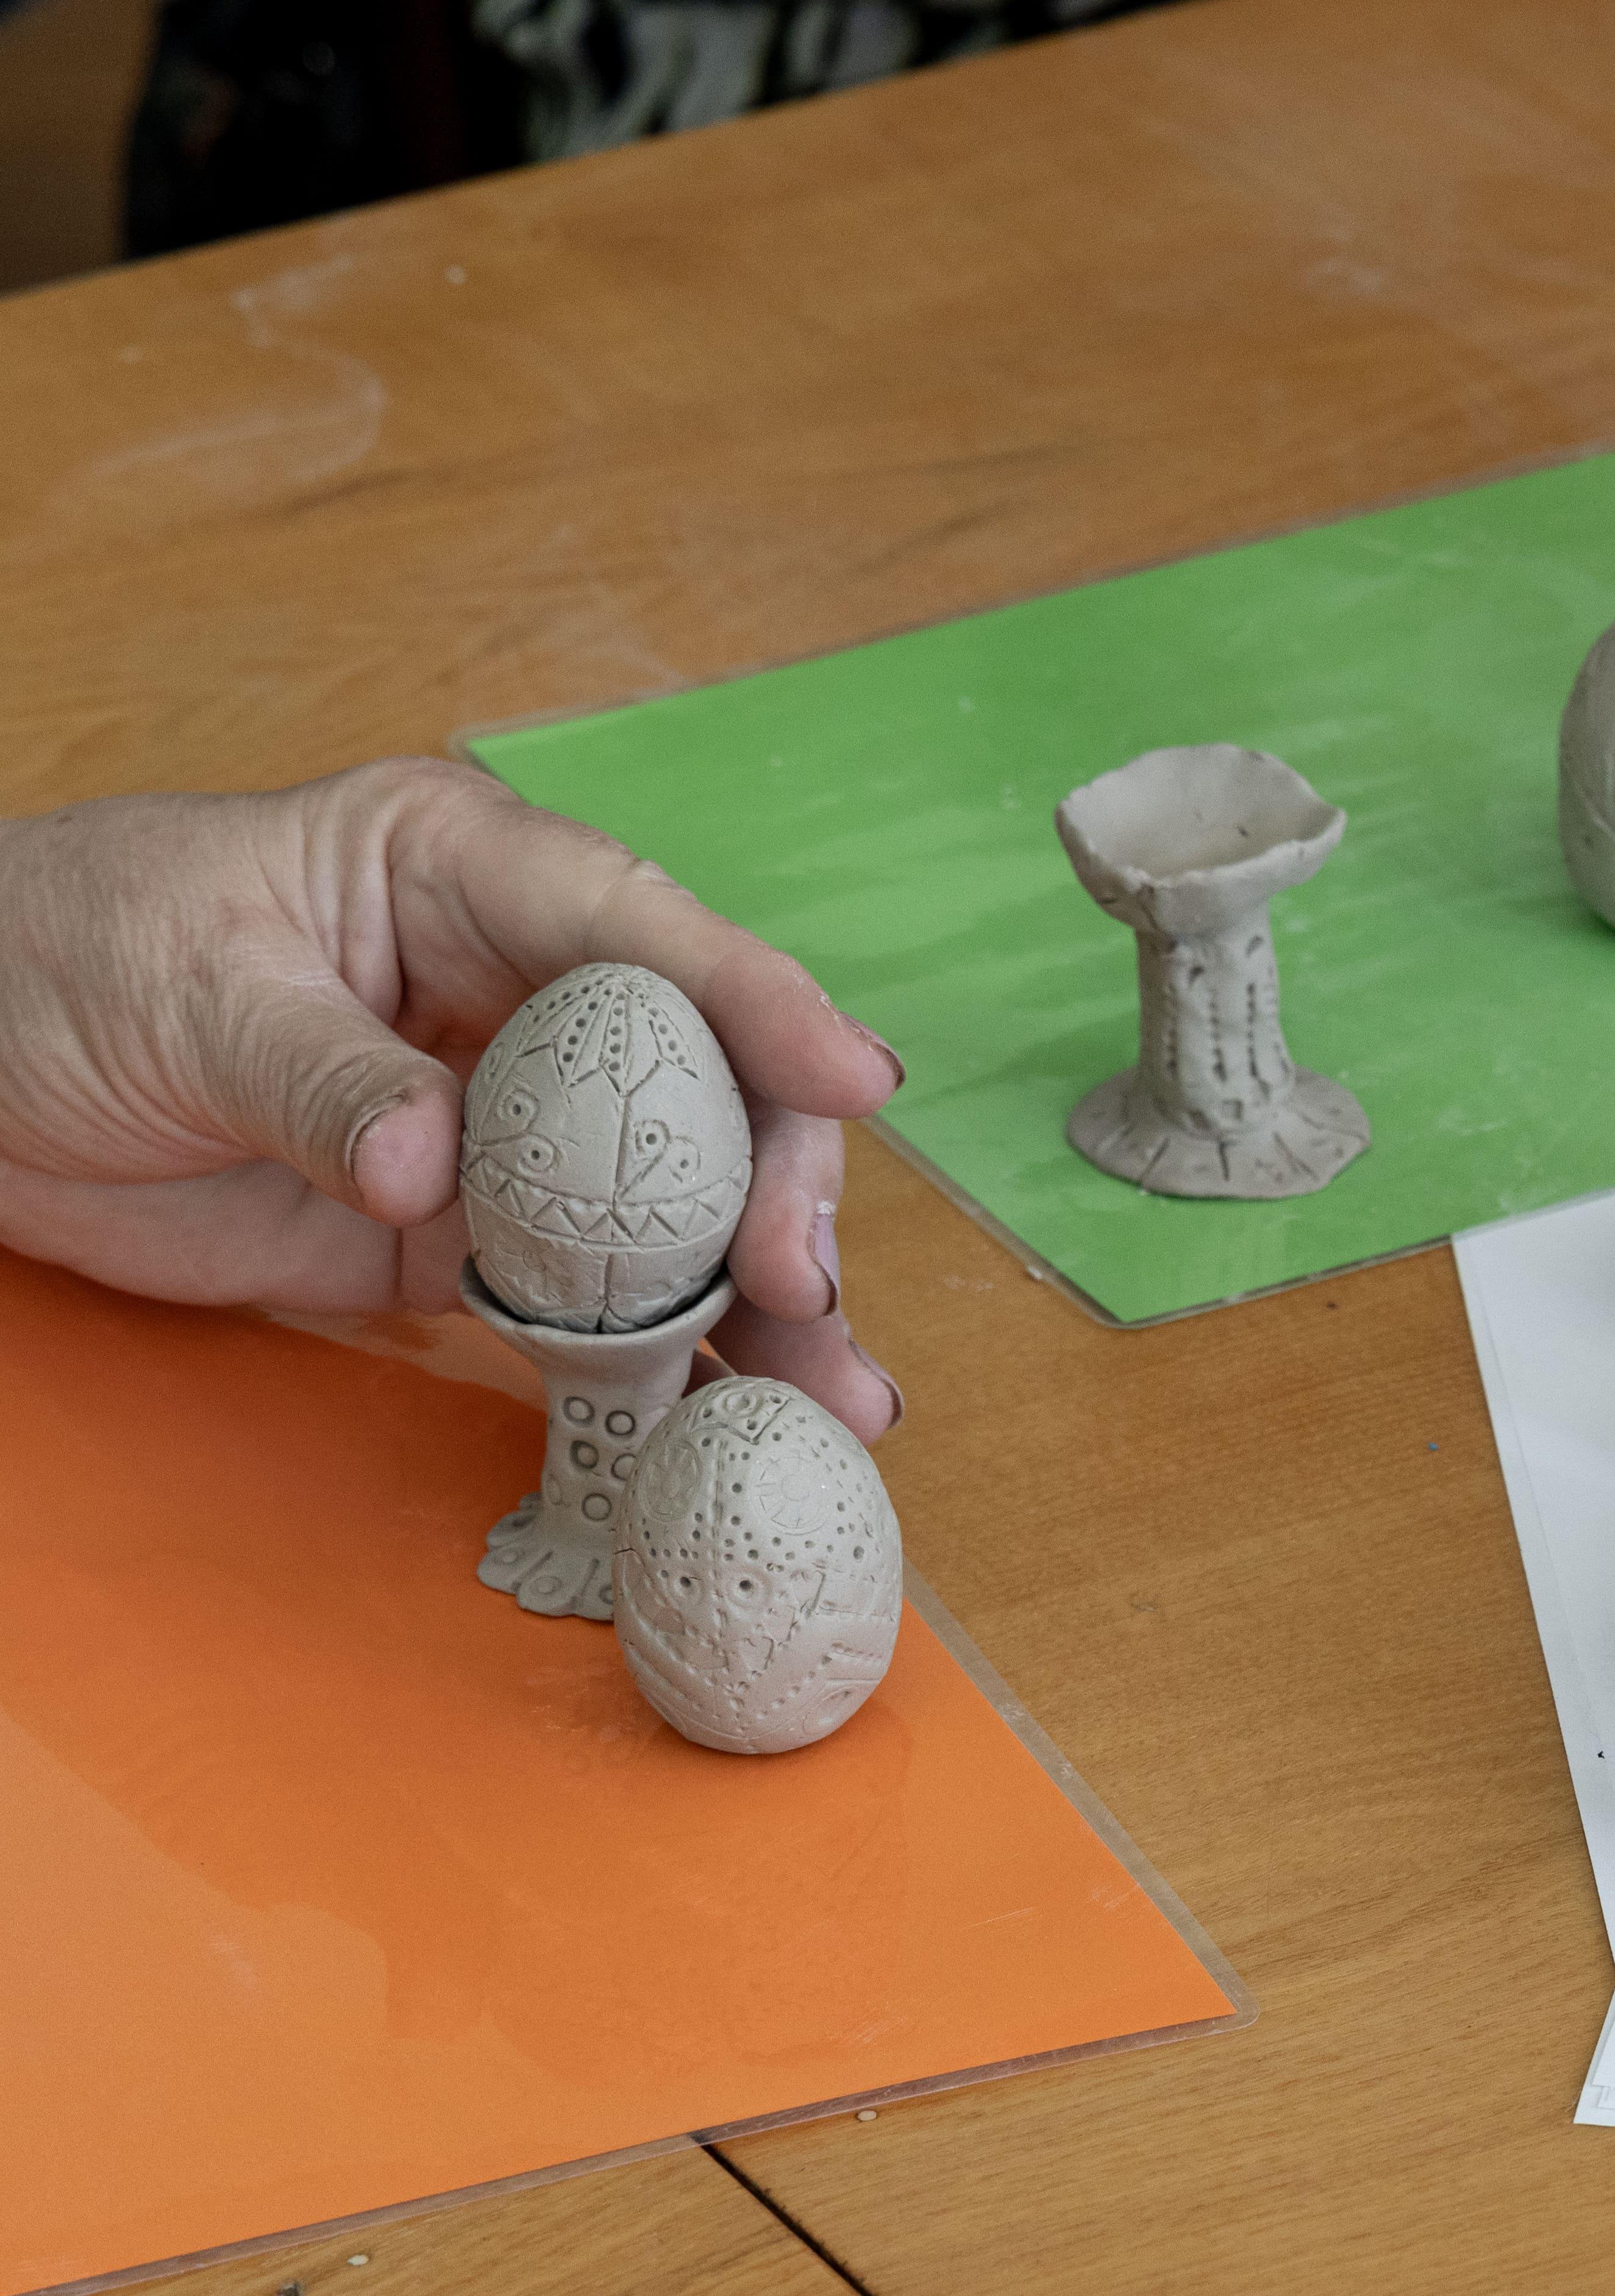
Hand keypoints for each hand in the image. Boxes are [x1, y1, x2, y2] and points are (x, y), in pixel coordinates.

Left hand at [0, 758, 905, 1438]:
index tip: (853, 1078)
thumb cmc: (54, 956)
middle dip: (774, 1186)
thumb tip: (434, 1166)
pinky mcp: (466, 1239)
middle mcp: (525, 994)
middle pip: (701, 1084)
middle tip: (799, 1283)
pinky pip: (590, 1302)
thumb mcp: (183, 990)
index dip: (761, 1004)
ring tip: (836, 1398)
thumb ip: (321, 1074)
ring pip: (675, 1209)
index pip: (645, 932)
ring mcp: (509, 1124)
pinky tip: (735, 1419)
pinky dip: (661, 1368)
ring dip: (758, 1305)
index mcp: (465, 875)